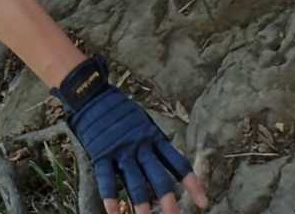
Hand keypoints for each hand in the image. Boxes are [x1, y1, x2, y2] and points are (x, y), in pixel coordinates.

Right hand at [57, 58, 209, 213]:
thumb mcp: (144, 121)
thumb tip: (168, 162)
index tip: (203, 203)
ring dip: (142, 204)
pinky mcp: (101, 153)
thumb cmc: (119, 109)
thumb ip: (154, 142)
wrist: (92, 94)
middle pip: (158, 177)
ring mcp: (120, 150)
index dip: (192, 184)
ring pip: (134, 181)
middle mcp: (140, 146)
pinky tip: (113, 212)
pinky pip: (106, 178)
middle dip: (168, 200)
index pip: (178, 163)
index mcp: (153, 137)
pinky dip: (110, 196)